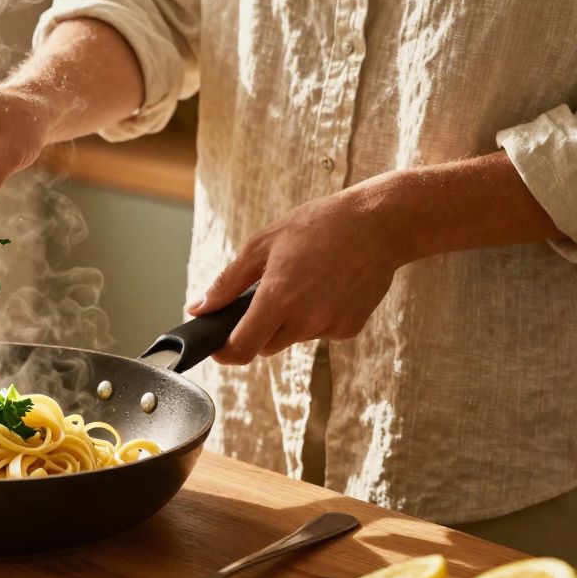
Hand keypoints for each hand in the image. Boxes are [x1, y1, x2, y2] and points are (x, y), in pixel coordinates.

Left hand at [187, 185, 411, 363]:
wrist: (379, 224)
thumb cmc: (318, 226)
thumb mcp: (262, 245)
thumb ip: (227, 283)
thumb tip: (198, 308)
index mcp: (278, 298)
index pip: (242, 348)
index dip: (225, 353)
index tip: (218, 346)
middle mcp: (305, 319)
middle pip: (265, 346)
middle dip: (258, 329)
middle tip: (268, 294)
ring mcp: (330, 326)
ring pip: (293, 338)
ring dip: (289, 321)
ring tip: (304, 281)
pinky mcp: (350, 329)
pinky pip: (320, 332)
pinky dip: (316, 317)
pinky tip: (327, 287)